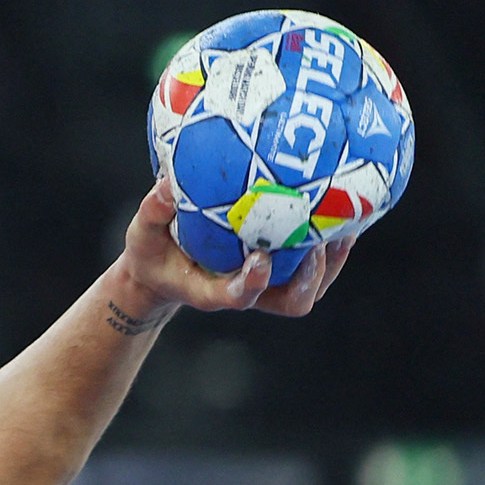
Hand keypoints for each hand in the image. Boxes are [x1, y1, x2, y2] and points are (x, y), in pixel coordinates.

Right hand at [110, 183, 356, 323]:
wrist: (165, 268)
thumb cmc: (153, 254)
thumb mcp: (141, 236)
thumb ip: (153, 213)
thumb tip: (168, 183)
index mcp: (211, 292)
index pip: (237, 297)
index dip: (254, 283)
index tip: (261, 258)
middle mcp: (246, 292)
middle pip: (293, 301)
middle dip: (313, 275)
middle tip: (319, 238)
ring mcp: (268, 286)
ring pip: (312, 287)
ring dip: (332, 260)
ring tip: (343, 220)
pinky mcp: (281, 272)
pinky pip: (316, 267)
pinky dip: (331, 244)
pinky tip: (338, 210)